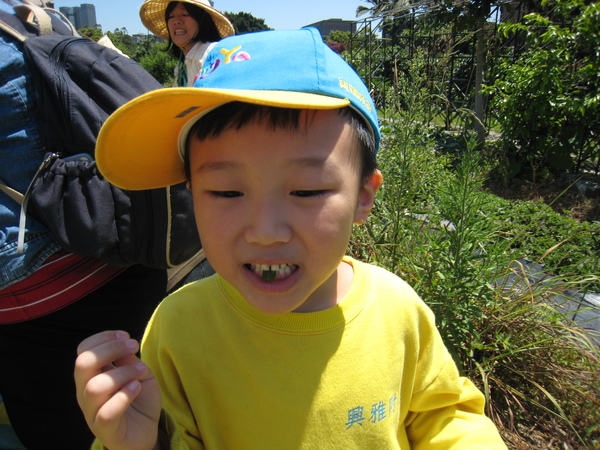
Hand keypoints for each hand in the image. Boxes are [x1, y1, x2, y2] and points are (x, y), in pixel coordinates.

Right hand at [75, 330, 160, 449]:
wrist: (146, 431)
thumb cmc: (138, 398)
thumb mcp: (137, 373)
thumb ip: (128, 359)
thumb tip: (123, 341)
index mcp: (91, 375)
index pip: (83, 350)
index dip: (103, 338)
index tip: (127, 336)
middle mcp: (86, 392)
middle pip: (83, 364)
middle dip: (110, 349)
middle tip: (134, 347)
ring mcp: (92, 412)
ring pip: (95, 387)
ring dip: (123, 373)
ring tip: (141, 371)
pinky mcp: (105, 431)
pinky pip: (106, 413)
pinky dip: (123, 396)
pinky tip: (136, 388)